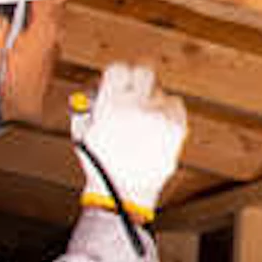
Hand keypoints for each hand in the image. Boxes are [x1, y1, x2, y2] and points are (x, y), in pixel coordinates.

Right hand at [71, 63, 187, 220]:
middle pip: (144, 71)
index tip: (120, 82)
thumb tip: (96, 88)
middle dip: (140, 80)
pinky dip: (168, 112)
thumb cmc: (101, 164)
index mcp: (110, 105)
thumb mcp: (84, 132)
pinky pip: (176, 105)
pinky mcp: (177, 127)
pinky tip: (158, 127)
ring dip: (153, 101)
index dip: (119, 76)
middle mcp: (136, 106)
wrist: (123, 192)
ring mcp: (158, 116)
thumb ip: (90, 106)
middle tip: (138, 91)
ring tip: (145, 122)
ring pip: (161, 91)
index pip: (119, 69)